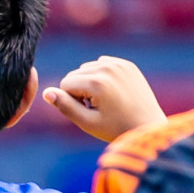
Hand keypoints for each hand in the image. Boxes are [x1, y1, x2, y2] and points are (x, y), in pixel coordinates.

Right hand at [43, 56, 165, 142]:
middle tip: (98, 107)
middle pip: (75, 74)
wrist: (147, 126)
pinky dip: (101, 76)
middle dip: (79, 91)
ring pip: (87, 69)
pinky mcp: (127, 64)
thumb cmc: (115, 128)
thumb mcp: (87, 122)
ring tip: (105, 100)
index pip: (65, 84)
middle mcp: (108, 68)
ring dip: (89, 83)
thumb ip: (64, 106)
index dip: (72, 101)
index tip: (88, 111)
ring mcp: (119, 64)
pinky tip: (112, 91)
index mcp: (97, 83)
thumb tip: (46, 93)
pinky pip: (102, 64)